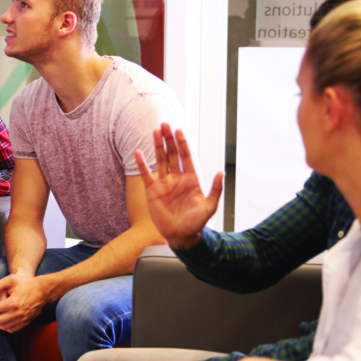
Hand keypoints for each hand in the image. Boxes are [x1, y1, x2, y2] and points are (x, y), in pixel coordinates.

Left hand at [0, 273, 55, 332]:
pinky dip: (5, 327)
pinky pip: (13, 329)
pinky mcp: (26, 322)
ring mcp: (22, 319)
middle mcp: (17, 313)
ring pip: (4, 327)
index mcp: (13, 303)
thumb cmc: (27, 284)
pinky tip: (2, 323)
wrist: (43, 290)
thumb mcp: (11, 279)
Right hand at [133, 124, 222, 249]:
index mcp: (191, 179)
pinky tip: (138, 152)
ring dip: (157, 146)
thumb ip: (216, 190)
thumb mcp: (210, 207)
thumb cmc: (196, 222)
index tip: (179, 131)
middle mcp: (177, 178)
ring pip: (160, 160)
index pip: (186, 157)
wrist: (181, 235)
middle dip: (169, 139)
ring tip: (155, 132)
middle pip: (172, 154)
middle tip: (165, 125)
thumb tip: (221, 173)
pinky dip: (142, 164)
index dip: (183, 144)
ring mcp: (164, 183)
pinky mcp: (152, 191)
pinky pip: (146, 174)